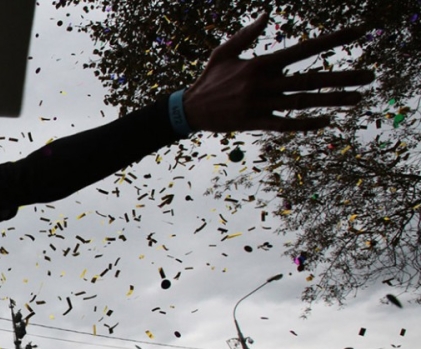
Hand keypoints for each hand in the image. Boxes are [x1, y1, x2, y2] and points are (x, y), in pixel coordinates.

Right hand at [183, 12, 374, 132]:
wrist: (189, 110)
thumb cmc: (209, 78)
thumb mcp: (225, 51)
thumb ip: (248, 33)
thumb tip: (268, 13)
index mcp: (260, 63)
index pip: (304, 49)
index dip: (332, 41)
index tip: (358, 33)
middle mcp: (264, 84)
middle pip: (311, 78)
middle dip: (343, 76)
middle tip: (370, 75)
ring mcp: (261, 105)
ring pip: (304, 102)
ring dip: (334, 100)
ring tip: (359, 98)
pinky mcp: (256, 123)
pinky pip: (286, 124)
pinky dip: (307, 123)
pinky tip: (327, 121)